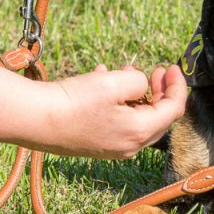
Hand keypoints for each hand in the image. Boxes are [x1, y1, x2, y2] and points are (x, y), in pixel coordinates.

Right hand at [43, 64, 187, 158]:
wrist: (35, 119)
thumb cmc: (74, 101)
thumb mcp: (115, 82)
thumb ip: (139, 81)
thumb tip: (140, 84)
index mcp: (140, 132)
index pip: (173, 110)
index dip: (177, 86)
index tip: (172, 66)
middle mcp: (130, 146)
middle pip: (158, 117)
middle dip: (159, 91)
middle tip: (156, 70)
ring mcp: (112, 147)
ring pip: (136, 117)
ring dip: (135, 92)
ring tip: (123, 71)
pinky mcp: (96, 143)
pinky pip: (117, 120)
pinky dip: (117, 100)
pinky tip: (101, 79)